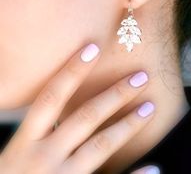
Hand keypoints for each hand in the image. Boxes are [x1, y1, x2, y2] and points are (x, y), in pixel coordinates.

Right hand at [0, 42, 154, 173]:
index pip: (51, 97)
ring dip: (129, 124)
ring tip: (150, 107)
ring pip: (101, 145)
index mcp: (26, 141)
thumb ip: (38, 130)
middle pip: (86, 117)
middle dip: (115, 95)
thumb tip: (56, 100)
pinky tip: (155, 167)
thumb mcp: (16, 151)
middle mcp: (44, 157)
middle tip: (141, 76)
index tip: (93, 47)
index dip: (72, 71)